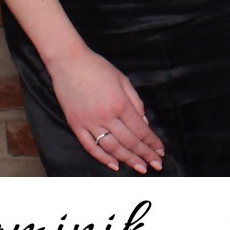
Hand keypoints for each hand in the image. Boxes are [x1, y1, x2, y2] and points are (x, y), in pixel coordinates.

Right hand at [48, 46, 163, 172]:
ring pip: (112, 148)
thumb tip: (144, 122)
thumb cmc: (97, 68)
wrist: (69, 62)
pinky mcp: (76, 125)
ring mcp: (90, 122)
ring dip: (128, 160)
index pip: (140, 129)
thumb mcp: (123, 80)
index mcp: (120, 104)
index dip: (152, 142)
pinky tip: (114, 165)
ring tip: (140, 168)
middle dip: (144, 155)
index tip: (160, 151)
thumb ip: (135, 102)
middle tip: (156, 165)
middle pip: (129, 142)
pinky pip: (90, 146)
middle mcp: (106, 116)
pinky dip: (103, 158)